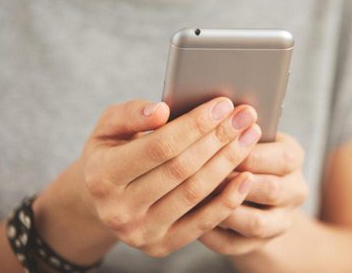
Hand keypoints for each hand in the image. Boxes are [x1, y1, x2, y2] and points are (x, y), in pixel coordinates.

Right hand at [33, 98, 261, 258]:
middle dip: (218, 139)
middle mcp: (118, 210)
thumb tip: (161, 111)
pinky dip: (228, 200)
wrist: (100, 202)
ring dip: (228, 163)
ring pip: (195, 193)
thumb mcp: (108, 128)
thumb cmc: (112, 153)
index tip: (223, 105)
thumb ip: (130, 114)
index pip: (160, 147)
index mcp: (101, 175)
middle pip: (182, 169)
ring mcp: (140, 232)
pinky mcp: (161, 247)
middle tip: (245, 117)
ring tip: (250, 137)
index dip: (195, 125)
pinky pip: (202, 223)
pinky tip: (247, 177)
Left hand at [198, 133, 307, 255]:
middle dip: (235, 181)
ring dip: (225, 210)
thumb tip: (195, 112)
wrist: (254, 192)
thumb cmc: (240, 150)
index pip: (282, 157)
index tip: (217, 145)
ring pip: (256, 224)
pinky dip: (212, 234)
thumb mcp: (244, 133)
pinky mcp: (259, 244)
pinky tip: (191, 220)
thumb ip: (228, 124)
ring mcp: (280, 221)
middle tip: (202, 173)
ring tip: (195, 198)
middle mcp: (294, 190)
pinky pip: (235, 245)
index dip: (248, 152)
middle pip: (272, 190)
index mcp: (293, 157)